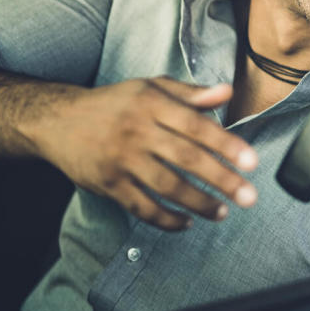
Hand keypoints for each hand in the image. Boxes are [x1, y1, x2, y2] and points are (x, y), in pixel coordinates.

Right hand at [22, 77, 257, 230]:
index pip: (196, 125)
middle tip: (248, 197)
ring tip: (222, 212)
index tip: (252, 162)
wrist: (57, 120)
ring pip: (166, 186)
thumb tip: (228, 93)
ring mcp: (121, 159)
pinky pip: (141, 207)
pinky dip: (165, 218)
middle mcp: (137, 130)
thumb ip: (190, 93)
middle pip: (186, 158)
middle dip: (221, 179)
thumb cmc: (114, 104)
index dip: (226, 145)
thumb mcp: (151, 87)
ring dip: (198, 202)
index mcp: (152, 103)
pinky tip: (186, 222)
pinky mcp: (108, 183)